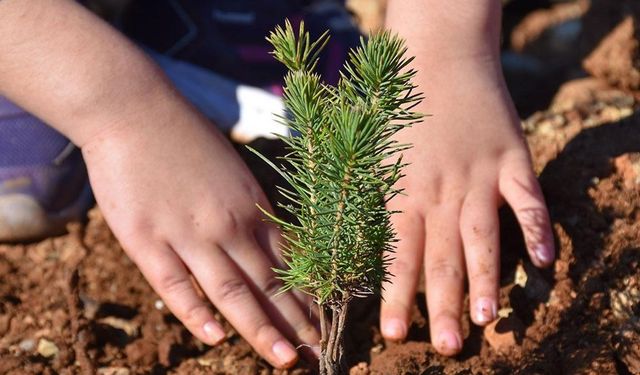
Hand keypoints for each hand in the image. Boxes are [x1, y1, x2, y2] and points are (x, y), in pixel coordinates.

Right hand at [81, 102, 318, 367]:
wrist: (133, 110)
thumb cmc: (185, 136)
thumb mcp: (232, 170)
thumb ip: (249, 209)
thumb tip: (268, 241)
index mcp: (251, 206)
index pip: (289, 262)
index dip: (309, 297)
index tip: (326, 324)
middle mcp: (228, 224)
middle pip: (269, 284)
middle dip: (298, 324)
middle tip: (321, 356)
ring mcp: (188, 234)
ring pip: (232, 292)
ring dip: (262, 329)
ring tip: (287, 360)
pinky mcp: (147, 240)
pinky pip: (176, 285)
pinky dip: (197, 313)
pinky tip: (216, 338)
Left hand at [379, 56, 553, 354]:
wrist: (436, 56)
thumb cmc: (395, 108)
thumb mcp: (373, 154)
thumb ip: (374, 200)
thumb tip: (367, 247)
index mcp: (402, 192)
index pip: (397, 255)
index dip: (395, 296)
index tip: (394, 334)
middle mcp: (440, 192)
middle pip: (441, 258)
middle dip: (442, 306)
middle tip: (446, 347)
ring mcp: (479, 177)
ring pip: (483, 238)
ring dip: (486, 279)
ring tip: (487, 319)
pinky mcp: (511, 159)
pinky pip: (527, 200)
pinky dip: (538, 228)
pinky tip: (545, 261)